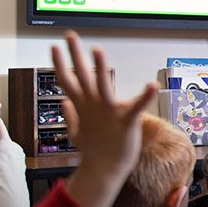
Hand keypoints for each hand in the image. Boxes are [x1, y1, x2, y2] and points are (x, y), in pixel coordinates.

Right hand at [51, 31, 158, 206]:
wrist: (105, 170)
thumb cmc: (93, 151)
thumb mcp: (76, 131)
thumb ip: (70, 115)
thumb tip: (64, 102)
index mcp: (82, 106)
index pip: (67, 80)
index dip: (60, 62)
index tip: (54, 46)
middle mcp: (93, 105)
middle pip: (81, 75)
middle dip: (74, 54)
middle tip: (69, 35)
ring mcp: (109, 112)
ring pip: (102, 85)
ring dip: (100, 68)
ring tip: (98, 50)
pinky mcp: (126, 121)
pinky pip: (137, 106)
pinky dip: (146, 96)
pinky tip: (152, 84)